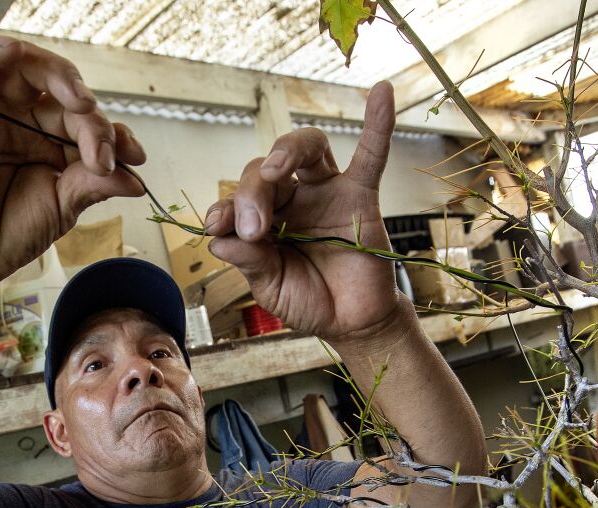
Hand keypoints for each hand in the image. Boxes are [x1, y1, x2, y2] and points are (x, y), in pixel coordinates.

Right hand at [0, 33, 145, 289]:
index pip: (87, 119)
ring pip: (23, 64)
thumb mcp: (64, 206)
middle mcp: (22, 119)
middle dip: (91, 116)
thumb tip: (136, 178)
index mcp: (51, 139)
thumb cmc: (8, 233)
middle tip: (104, 147)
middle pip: (62, 90)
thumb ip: (95, 184)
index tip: (134, 158)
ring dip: (58, 74)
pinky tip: (11, 52)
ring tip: (80, 103)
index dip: (113, 133)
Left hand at [204, 82, 399, 342]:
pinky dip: (376, 123)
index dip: (226, 208)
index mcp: (263, 220)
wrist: (351, 323)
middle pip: (265, 171)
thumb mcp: (271, 288)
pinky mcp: (360, 196)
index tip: (217, 226)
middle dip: (252, 193)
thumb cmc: (309, 301)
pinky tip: (381, 93)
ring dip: (288, 149)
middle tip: (254, 226)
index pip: (237, 200)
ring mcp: (325, 192)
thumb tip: (219, 240)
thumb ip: (250, 262)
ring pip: (306, 149)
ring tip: (277, 166)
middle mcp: (291, 198)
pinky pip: (370, 154)